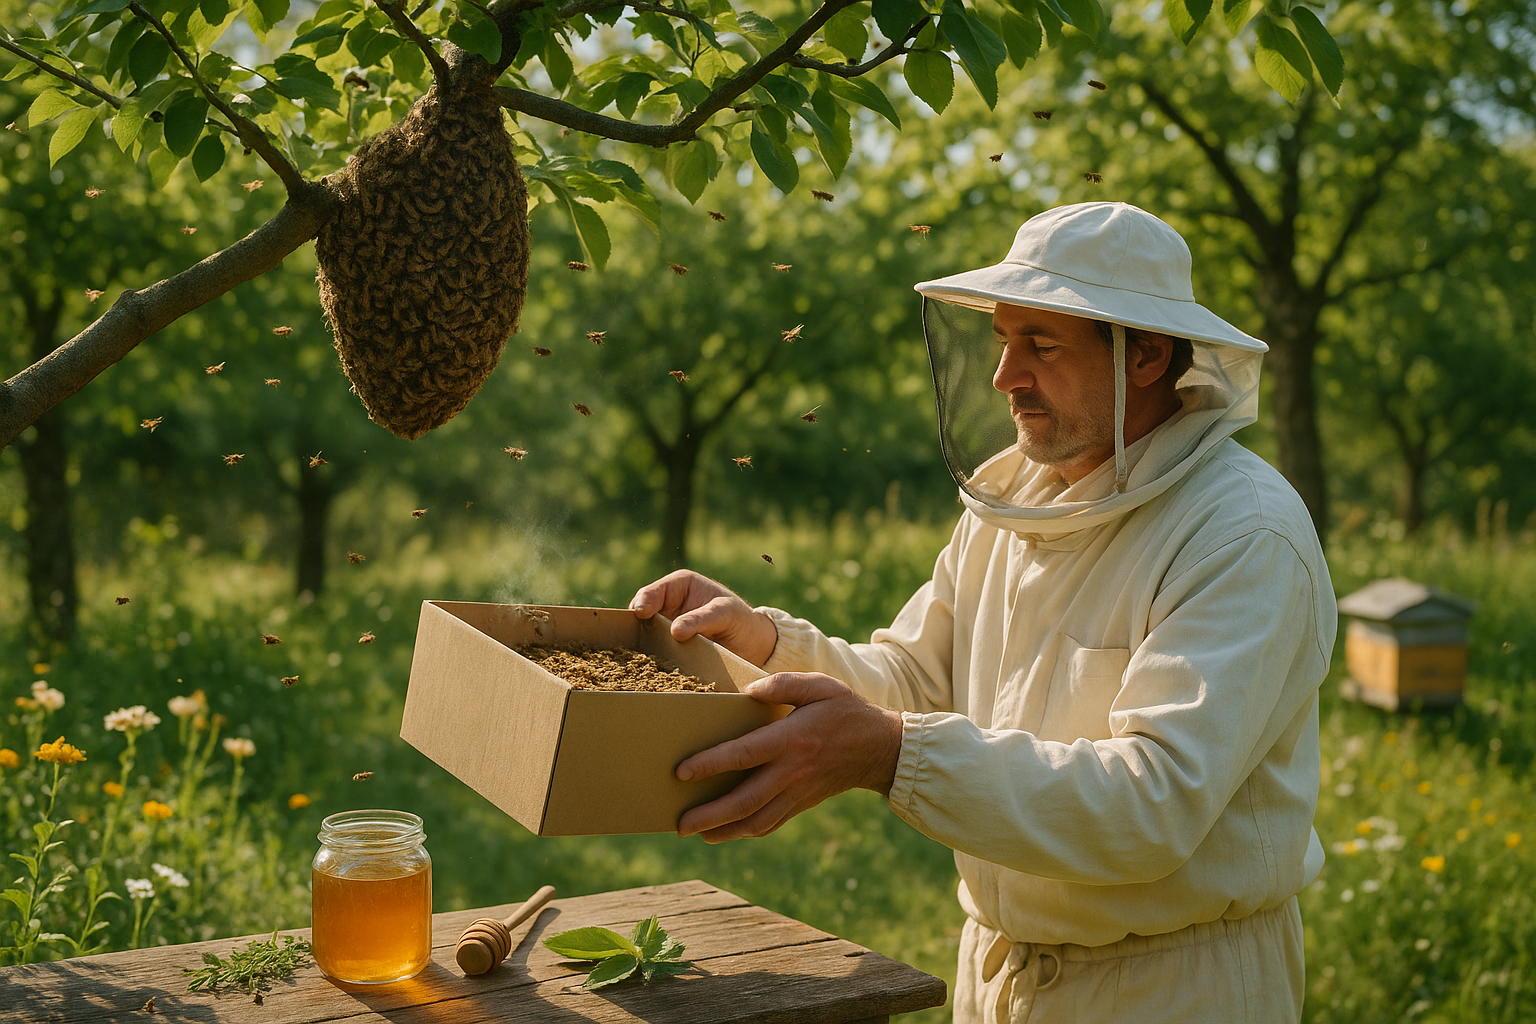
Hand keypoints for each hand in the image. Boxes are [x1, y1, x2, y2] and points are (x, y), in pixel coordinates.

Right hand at [629, 570, 778, 666]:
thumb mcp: (725, 613)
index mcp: (679, 587)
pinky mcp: (669, 653)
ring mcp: (665, 631)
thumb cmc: (740, 619)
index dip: (643, 602)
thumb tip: (675, 631)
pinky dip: (652, 664)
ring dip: (642, 649)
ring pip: (644, 639)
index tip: (641, 614)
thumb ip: (701, 619)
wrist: (753, 646)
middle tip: (631, 640)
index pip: (652, 593)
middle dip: (635, 629)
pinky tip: (651, 672)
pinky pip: (655, 657)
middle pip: (641, 618)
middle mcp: (667, 608)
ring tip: (639, 659)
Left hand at [674, 673, 903, 842]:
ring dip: (723, 830)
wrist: (880, 748)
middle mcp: (792, 771)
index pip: (745, 754)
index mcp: (792, 738)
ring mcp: (797, 792)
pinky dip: (745, 832)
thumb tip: (750, 691)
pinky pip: (770, 824)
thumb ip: (784, 684)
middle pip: (745, 800)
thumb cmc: (845, 710)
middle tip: (680, 824)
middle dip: (710, 815)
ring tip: (695, 833)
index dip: (711, 764)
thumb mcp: (820, 685)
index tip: (681, 772)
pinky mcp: (802, 804)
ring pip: (756, 820)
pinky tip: (724, 832)